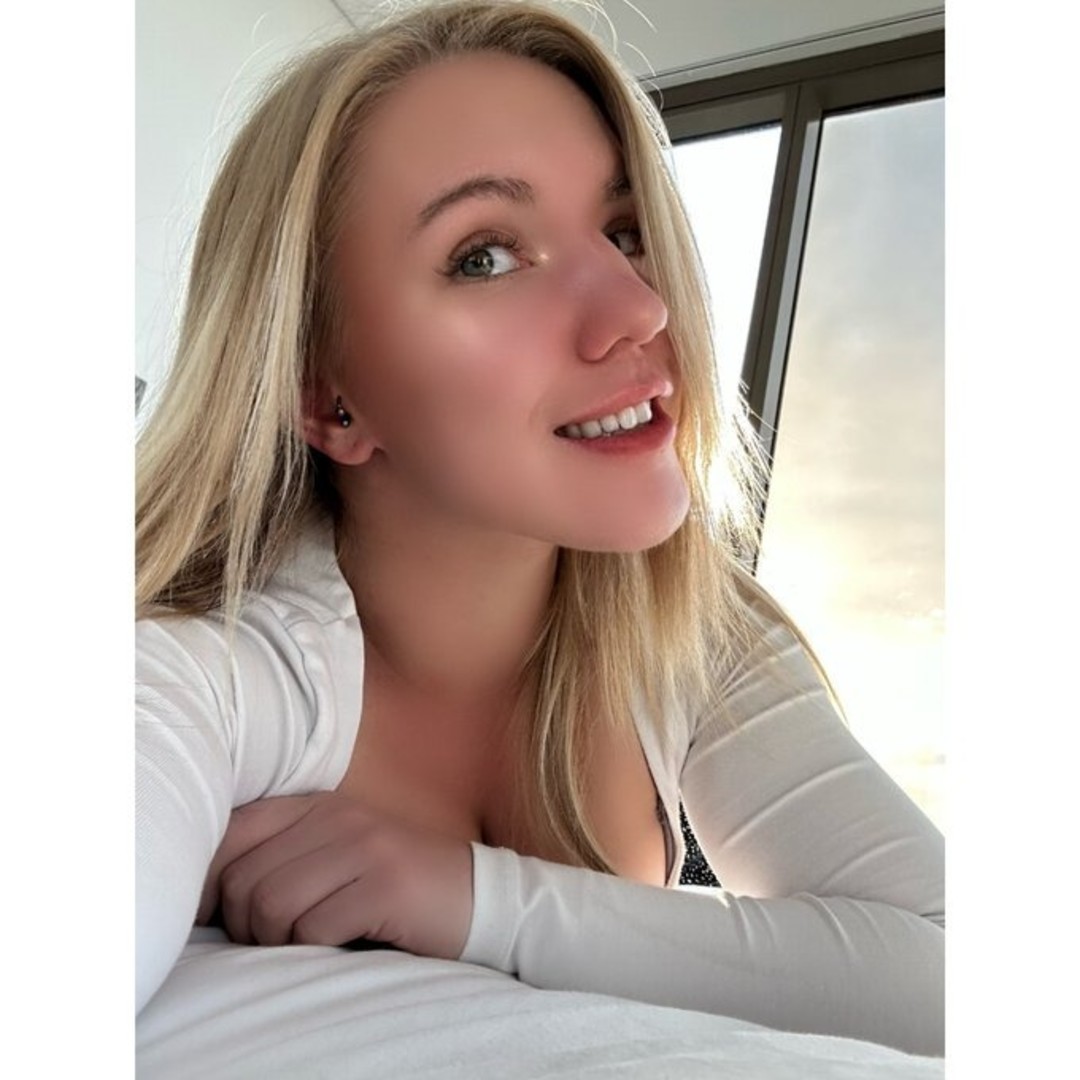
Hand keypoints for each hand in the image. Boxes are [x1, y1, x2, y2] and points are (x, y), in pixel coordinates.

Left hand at [195, 793, 473, 959]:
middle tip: (272, 943)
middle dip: (244, 926)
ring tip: (302, 945)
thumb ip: (282, 857)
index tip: (213, 918)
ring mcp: (365, 847)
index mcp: (319, 805)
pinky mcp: (386, 886)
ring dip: (276, 942)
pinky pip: (313, 929)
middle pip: (244, 879)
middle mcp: (339, 817)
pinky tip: (338, 945)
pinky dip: (313, 950)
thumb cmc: (394, 885)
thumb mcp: (337, 854)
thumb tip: (206, 895)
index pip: (234, 831)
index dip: (208, 882)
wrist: (476, 896)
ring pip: (272, 904)